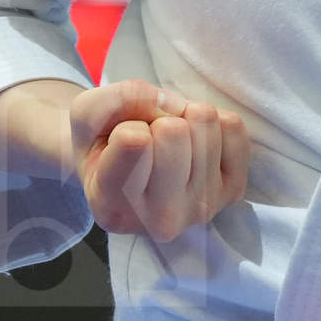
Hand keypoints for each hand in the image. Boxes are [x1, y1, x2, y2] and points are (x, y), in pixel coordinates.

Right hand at [71, 79, 250, 242]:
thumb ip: (116, 99)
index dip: (127, 125)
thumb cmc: (104, 144)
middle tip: (150, 140)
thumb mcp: (87, 113)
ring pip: (205, 122)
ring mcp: (202, 209)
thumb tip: (173, 105)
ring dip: (185, 118)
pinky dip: (213, 121)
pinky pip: (233, 127)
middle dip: (159, 120)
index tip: (121, 144)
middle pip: (174, 131)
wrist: (134, 174)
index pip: (133, 140)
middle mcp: (160, 221)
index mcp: (112, 207)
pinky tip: (194, 143)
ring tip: (170, 142)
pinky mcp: (233, 191)